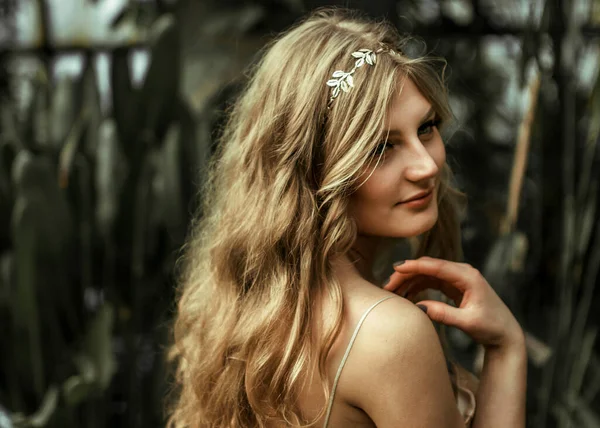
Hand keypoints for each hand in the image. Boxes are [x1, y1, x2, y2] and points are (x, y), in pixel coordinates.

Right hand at [383, 256, 523, 350]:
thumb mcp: (468, 323)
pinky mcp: (454, 286)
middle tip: (387, 287)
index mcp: (468, 276)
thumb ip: (444, 314)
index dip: (414, 266)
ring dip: (409, 280)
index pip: (436, 266)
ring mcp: (458, 278)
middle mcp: (462, 272)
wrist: (506, 334)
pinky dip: (417, 286)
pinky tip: (406, 295)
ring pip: (427, 274)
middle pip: (428, 267)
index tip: (396, 268)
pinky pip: (431, 281)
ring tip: (392, 292)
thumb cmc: (491, 328)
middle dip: (406, 274)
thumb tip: (418, 307)